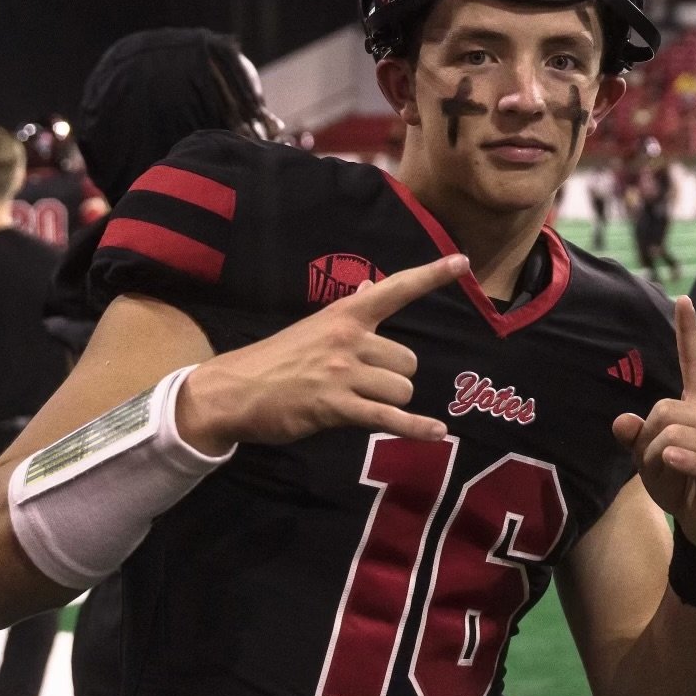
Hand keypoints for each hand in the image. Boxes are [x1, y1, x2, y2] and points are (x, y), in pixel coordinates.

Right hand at [176, 255, 470, 453]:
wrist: (232, 391)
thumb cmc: (276, 359)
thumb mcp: (314, 327)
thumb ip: (349, 312)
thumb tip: (370, 289)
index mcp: (345, 315)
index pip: (396, 288)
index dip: (431, 274)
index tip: (462, 262)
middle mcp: (348, 339)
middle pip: (408, 361)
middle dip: (394, 377)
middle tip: (363, 384)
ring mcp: (342, 373)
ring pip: (401, 389)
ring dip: (390, 402)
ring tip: (357, 402)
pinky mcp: (336, 407)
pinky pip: (388, 417)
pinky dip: (416, 428)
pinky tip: (437, 432)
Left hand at [612, 298, 695, 551]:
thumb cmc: (682, 485)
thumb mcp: (650, 460)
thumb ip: (636, 437)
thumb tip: (621, 420)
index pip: (694, 364)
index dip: (688, 333)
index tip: (683, 299)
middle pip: (663, 409)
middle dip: (645, 440)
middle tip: (656, 466)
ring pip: (671, 435)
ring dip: (654, 462)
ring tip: (668, 478)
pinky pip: (695, 458)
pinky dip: (678, 462)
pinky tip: (671, 462)